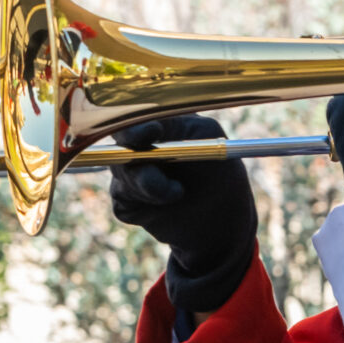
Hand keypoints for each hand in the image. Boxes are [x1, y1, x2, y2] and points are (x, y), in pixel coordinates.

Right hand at [108, 115, 258, 314]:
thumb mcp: (214, 146)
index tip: (152, 132)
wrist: (220, 226)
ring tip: (178, 193)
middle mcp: (140, 145)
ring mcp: (130, 172)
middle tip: (150, 167)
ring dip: (148, 185)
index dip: (139, 123)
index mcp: (162, 125)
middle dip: (131, 154)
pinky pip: (122, 200)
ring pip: (121, 173)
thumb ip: (188, 132)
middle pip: (120, 142)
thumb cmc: (223, 178)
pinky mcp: (126, 200)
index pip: (139, 116)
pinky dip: (145, 206)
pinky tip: (167, 207)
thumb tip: (153, 125)